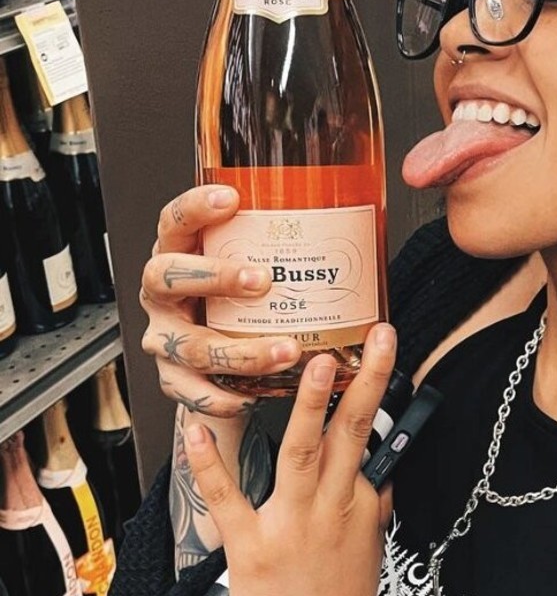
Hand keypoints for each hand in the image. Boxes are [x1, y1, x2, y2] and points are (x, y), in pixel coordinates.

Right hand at [140, 184, 302, 417]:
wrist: (218, 373)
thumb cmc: (241, 311)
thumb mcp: (252, 275)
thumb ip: (280, 255)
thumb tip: (354, 230)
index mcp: (178, 258)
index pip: (173, 222)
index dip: (195, 208)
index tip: (232, 199)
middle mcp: (164, 298)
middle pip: (167, 277)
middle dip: (215, 276)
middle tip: (263, 279)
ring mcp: (164, 340)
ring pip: (192, 344)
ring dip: (241, 350)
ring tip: (286, 350)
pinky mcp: (173, 380)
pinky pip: (194, 391)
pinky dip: (225, 396)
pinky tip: (253, 395)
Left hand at [181, 329, 396, 595]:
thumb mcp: (371, 545)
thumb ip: (373, 501)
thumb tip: (378, 466)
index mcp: (361, 504)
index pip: (370, 437)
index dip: (376, 386)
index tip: (379, 345)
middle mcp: (332, 508)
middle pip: (351, 433)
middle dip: (363, 379)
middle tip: (373, 336)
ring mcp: (291, 526)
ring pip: (303, 454)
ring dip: (308, 406)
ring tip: (313, 361)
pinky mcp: (251, 549)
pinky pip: (229, 499)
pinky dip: (211, 465)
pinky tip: (196, 431)